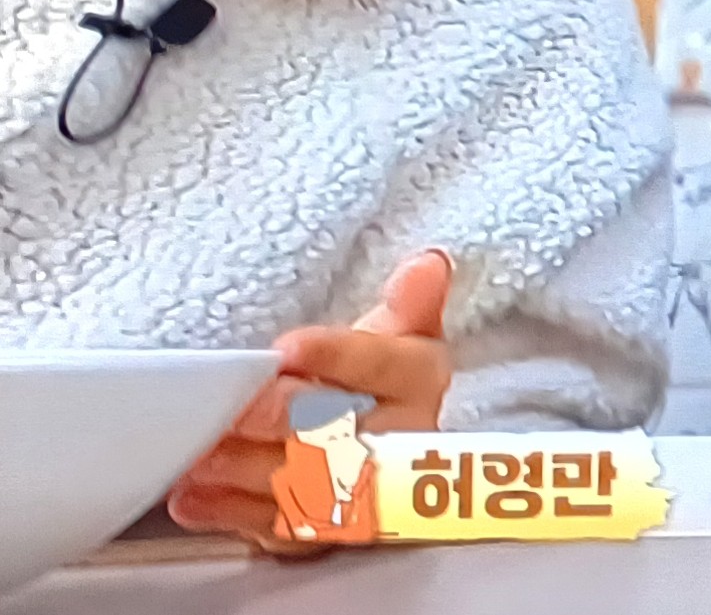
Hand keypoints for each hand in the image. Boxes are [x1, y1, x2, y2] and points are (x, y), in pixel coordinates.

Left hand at [168, 250, 454, 549]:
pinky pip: (278, 531)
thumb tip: (429, 265)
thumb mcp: (396, 336)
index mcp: (417, 381)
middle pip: (344, 430)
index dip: (335, 357)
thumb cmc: (377, 387)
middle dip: (286, 419)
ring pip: (307, 486)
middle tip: (236, 408)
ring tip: (200, 455)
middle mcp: (400, 440)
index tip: (287, 350)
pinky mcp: (324, 534)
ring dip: (249, 472)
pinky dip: (229, 514)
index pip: (383, 365)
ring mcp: (363, 494)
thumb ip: (410, 303)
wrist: (382, 453)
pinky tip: (194, 498)